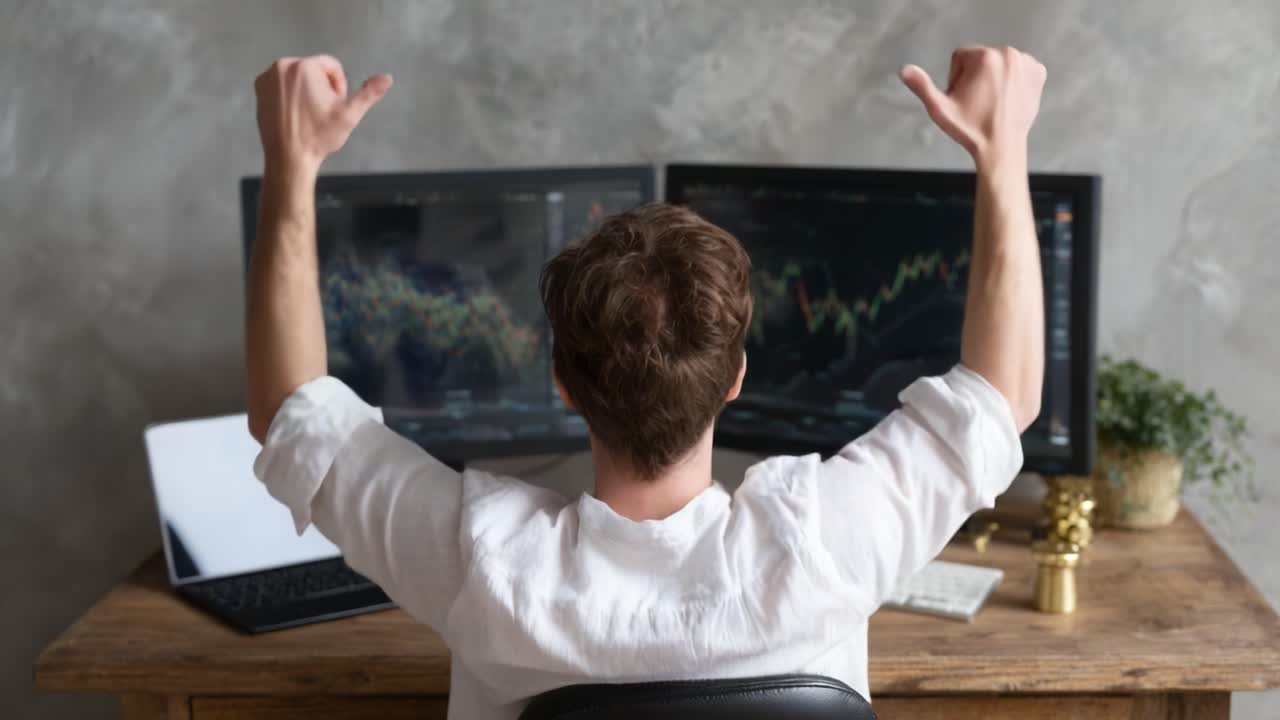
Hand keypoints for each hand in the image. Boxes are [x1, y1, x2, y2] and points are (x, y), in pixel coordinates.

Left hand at [254, 55, 391, 174]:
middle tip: (321, 113)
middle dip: (322, 88)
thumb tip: (387, 78)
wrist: (289, 157)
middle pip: (314, 70)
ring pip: (299, 76)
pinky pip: (282, 84)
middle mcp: (282, 66)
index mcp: (305, 67)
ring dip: (307, 91)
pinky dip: (290, 95)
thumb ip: (369, 93)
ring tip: (308, 115)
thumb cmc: (318, 137)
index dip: (339, 86)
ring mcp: (268, 77)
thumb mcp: (349, 115)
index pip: (332, 66)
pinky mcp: (260, 88)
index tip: (333, 106)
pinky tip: (295, 115)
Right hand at [900, 46, 1045, 171]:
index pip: (961, 57)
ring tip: (992, 102)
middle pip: (981, 58)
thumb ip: (922, 87)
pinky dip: (1011, 80)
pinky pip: (1017, 68)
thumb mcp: (940, 109)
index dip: (956, 79)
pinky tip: (1006, 99)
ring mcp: (1026, 63)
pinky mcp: (1038, 72)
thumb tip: (904, 70)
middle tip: (977, 103)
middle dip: (975, 77)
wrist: (1001, 148)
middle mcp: (1009, 54)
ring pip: (998, 63)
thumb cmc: (970, 130)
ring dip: (992, 78)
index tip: (963, 98)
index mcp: (985, 58)